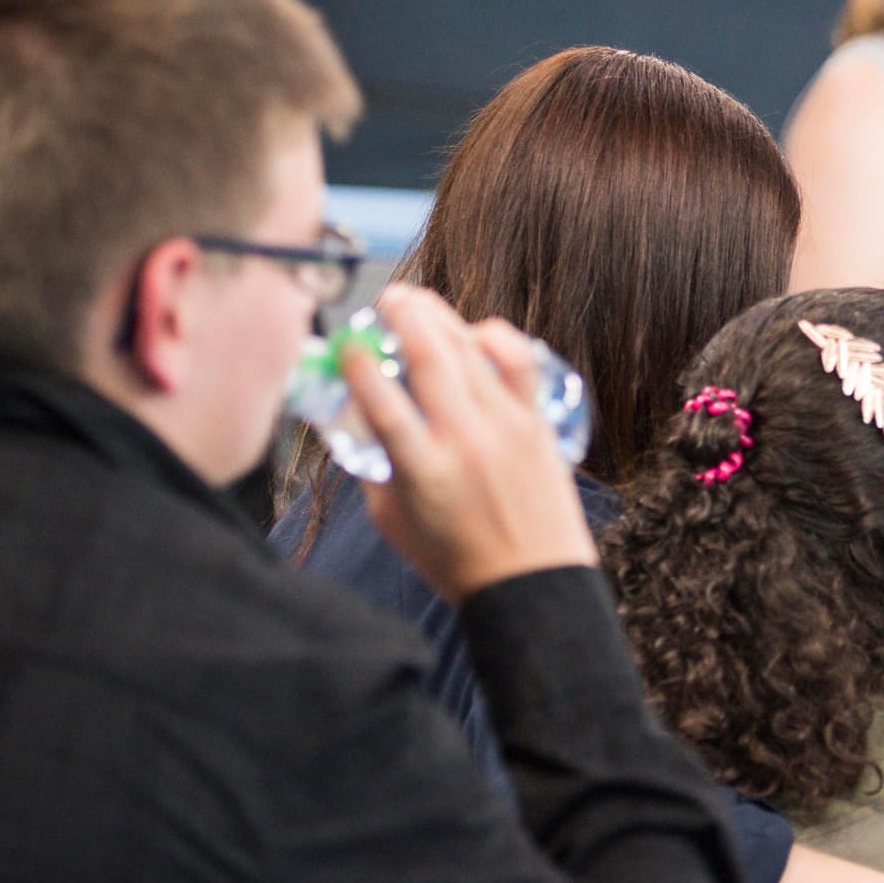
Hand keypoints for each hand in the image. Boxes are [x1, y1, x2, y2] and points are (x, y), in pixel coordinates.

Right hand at [345, 286, 596, 601]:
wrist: (532, 584)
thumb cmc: (455, 560)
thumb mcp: (391, 520)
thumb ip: (372, 465)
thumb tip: (357, 414)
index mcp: (421, 471)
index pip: (381, 400)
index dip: (358, 361)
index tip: (346, 342)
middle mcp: (465, 441)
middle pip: (430, 355)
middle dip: (402, 314)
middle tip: (386, 299)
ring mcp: (506, 427)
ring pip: (471, 349)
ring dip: (441, 316)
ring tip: (418, 304)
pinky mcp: (537, 422)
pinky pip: (518, 361)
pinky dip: (494, 337)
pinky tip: (474, 332)